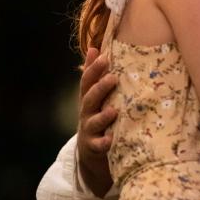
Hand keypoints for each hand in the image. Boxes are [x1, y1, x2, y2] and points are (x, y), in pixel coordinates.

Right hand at [77, 47, 116, 196]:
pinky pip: (98, 146)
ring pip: (94, 122)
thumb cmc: (99, 116)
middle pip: (90, 99)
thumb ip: (95, 75)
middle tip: (113, 78)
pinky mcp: (94, 148)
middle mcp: (86, 113)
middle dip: (100, 88)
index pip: (87, 81)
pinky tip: (111, 140)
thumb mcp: (96, 96)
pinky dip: (104, 143)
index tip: (104, 57)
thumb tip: (94, 47)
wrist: (91, 151)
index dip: (93, 69)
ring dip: (103, 116)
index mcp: (88, 99)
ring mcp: (89, 130)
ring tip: (113, 111)